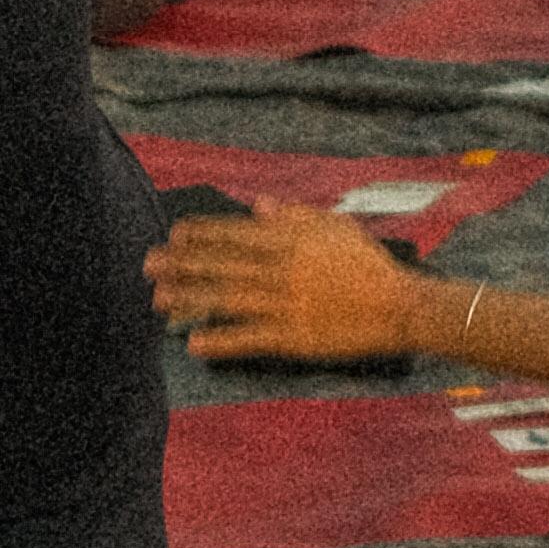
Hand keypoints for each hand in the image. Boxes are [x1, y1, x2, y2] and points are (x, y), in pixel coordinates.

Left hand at [147, 204, 431, 362]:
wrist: (400, 307)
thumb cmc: (368, 265)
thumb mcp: (335, 227)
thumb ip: (294, 215)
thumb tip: (257, 206)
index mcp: (293, 240)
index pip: (237, 233)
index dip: (202, 233)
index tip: (174, 233)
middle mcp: (284, 269)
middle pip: (223, 265)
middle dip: (183, 263)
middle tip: (148, 265)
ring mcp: (287, 304)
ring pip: (228, 299)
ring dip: (190, 298)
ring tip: (159, 298)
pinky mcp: (294, 338)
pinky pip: (250, 338)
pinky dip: (221, 339)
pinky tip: (194, 341)